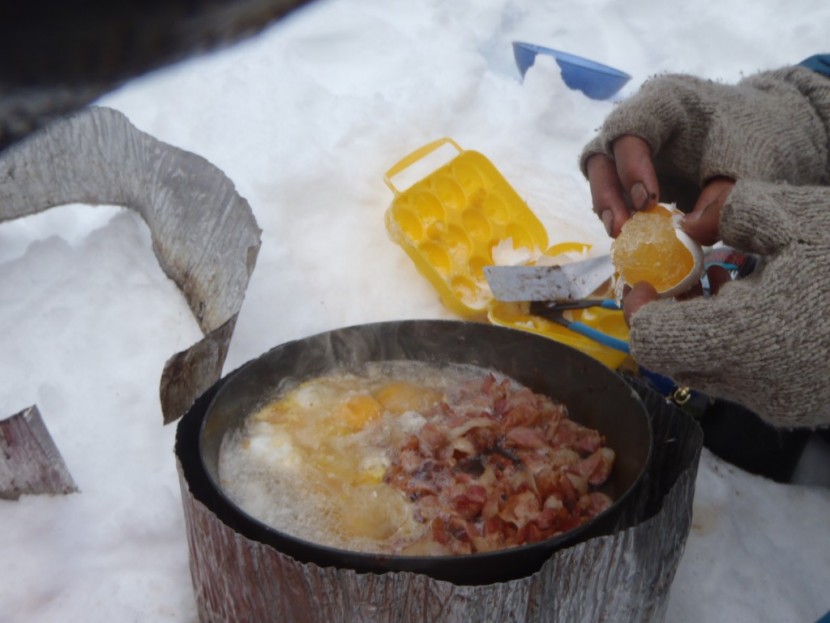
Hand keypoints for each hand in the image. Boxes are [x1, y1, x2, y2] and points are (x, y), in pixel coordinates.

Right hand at [580, 67, 827, 234]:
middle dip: (608, 194)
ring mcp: (631, 147)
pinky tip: (634, 234)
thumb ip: (723, 200)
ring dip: (608, 207)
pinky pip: (614, 191)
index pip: (632, 129)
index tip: (650, 203)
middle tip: (622, 230)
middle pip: (603, 154)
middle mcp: (638, 121)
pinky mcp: (632, 170)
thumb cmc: (755, 138)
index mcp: (666, 102)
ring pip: (600, 174)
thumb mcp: (750, 167)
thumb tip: (689, 233)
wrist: (764, 133)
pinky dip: (620, 213)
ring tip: (622, 236)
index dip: (632, 166)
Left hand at [626, 179, 829, 427]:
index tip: (648, 278)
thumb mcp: (801, 215)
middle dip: (674, 318)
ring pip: (711, 371)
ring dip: (707, 332)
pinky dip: (743, 348)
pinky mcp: (806, 408)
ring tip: (741, 286)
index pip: (652, 342)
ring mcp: (782, 403)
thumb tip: (699, 225)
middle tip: (694, 278)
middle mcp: (755, 384)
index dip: (641, 309)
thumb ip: (737, 214)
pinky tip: (775, 311)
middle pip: (676, 361)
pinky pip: (749, 380)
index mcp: (744, 339)